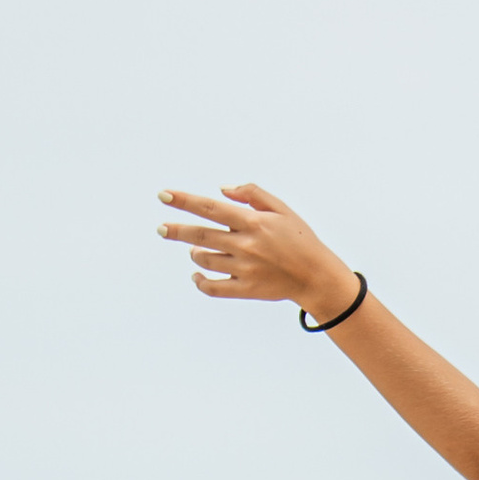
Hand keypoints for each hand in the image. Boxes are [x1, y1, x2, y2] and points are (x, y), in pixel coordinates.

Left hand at [156, 182, 355, 315]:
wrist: (317, 276)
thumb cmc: (299, 239)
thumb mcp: (282, 209)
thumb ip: (252, 194)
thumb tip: (222, 190)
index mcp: (252, 222)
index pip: (210, 208)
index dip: (184, 201)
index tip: (164, 195)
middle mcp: (245, 245)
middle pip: (200, 234)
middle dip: (176, 230)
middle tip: (161, 229)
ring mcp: (244, 269)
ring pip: (204, 259)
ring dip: (194, 252)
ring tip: (194, 248)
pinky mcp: (245, 289)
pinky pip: (213, 287)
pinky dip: (200, 281)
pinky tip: (196, 275)